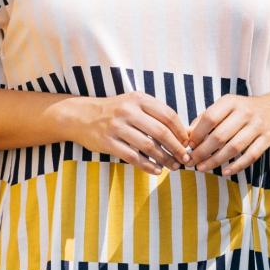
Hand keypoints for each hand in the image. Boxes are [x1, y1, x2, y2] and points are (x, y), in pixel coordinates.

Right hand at [68, 92, 189, 173]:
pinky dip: (147, 166)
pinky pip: (133, 157)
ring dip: (164, 159)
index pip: (168, 115)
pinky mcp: (108, 142)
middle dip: (176, 148)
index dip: (181, 131)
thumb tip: (182, 134)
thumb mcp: (133, 103)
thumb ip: (154, 114)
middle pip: (161, 132)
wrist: (81, 116)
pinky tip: (156, 170)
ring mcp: (117, 127)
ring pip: (148, 146)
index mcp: (138, 99)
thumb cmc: (114, 111)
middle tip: (185, 159)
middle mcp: (128, 111)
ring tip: (173, 167)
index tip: (188, 143)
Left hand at [187, 93, 269, 174]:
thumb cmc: (244, 109)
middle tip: (191, 161)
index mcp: (231, 102)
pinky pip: (251, 156)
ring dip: (215, 161)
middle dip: (202, 151)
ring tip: (202, 168)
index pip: (209, 118)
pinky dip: (237, 166)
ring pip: (234, 148)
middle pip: (220, 136)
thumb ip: (206, 118)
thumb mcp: (226, 106)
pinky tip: (224, 172)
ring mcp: (258, 126)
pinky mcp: (268, 139)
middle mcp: (245, 112)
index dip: (197, 133)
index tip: (188, 145)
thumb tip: (187, 134)